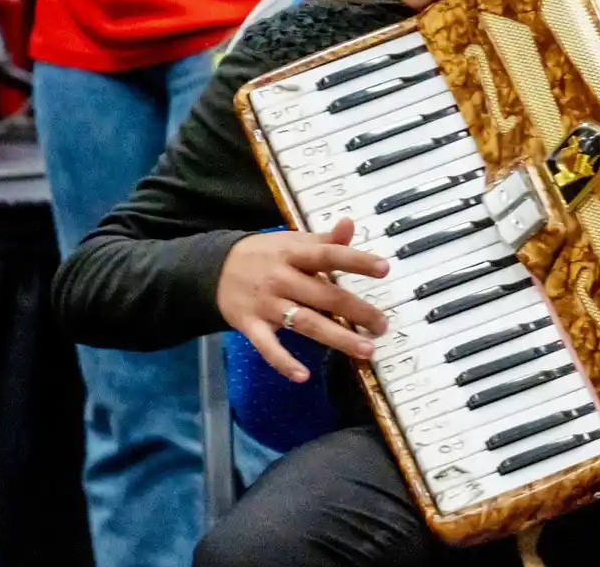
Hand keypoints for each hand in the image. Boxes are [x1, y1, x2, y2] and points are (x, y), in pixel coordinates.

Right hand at [216, 218, 391, 381]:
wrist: (214, 268)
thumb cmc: (266, 255)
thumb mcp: (292, 242)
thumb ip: (324, 240)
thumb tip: (350, 224)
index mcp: (294, 253)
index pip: (328, 255)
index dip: (356, 261)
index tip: (385, 269)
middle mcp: (282, 277)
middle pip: (324, 295)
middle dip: (356, 311)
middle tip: (382, 325)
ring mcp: (266, 303)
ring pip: (305, 322)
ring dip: (336, 337)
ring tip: (365, 350)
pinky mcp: (250, 325)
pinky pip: (267, 346)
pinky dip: (283, 361)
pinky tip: (303, 375)